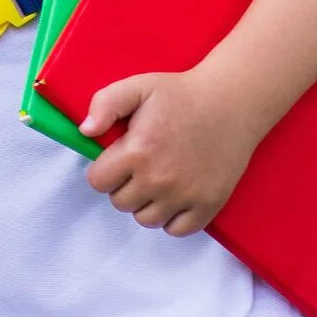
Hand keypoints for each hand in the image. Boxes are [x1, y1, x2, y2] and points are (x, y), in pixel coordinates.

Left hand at [81, 67, 264, 236]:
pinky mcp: (208, 205)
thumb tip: (85, 131)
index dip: (103, 170)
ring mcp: (185, 196)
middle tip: (139, 165)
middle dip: (123, 185)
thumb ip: (104, 105)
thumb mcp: (137, 87)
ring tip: (156, 179)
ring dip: (145, 203)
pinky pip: (176, 230)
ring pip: (145, 219)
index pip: (98, 182)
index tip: (116, 159)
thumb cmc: (181, 94)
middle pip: (120, 202)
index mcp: (137, 152)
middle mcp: (159, 180)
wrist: (231, 103)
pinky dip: (171, 218)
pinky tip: (174, 195)